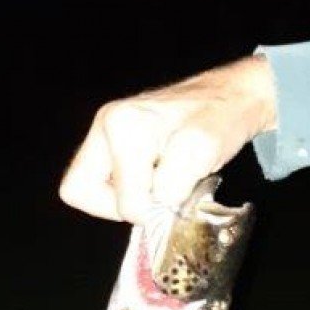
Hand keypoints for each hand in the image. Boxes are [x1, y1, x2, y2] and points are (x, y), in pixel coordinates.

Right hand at [59, 54, 276, 222]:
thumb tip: (150, 212)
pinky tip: (155, 177)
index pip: (121, 199)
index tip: (175, 197)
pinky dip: (128, 189)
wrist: (229, 97)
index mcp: (121, 126)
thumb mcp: (201, 153)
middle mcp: (104, 126)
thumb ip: (171, 185)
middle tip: (155, 197)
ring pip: (88, 189)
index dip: (148, 209)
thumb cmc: (219, 120)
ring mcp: (104, 133)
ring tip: (158, 185)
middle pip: (81, 191)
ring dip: (124, 197)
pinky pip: (103, 181)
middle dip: (120, 204)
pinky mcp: (111, 142)